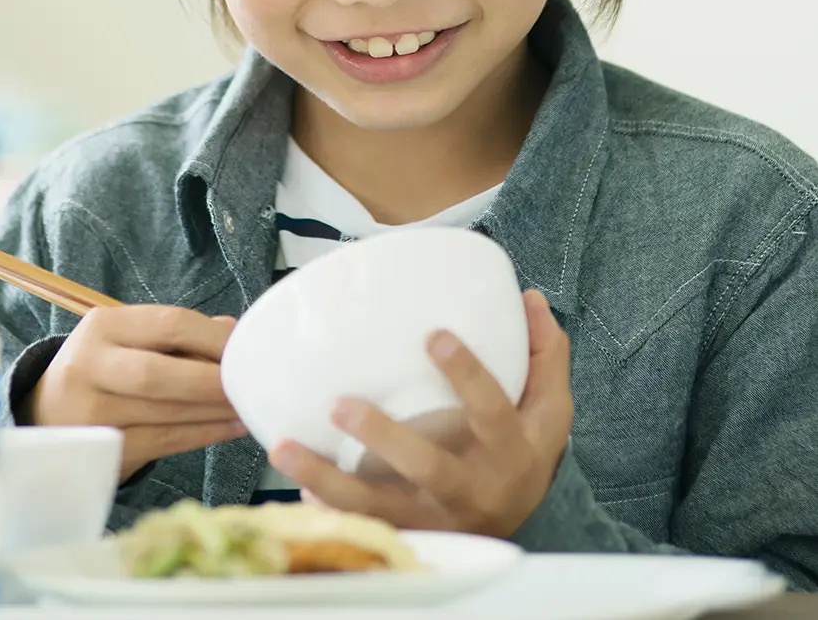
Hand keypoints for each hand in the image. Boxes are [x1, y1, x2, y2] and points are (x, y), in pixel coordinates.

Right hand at [27, 305, 246, 479]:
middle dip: (211, 380)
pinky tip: (227, 428)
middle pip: (160, 372)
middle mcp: (89, 365)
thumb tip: (231, 329)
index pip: (167, 323)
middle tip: (248, 383)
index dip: (213, 337)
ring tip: (246, 407)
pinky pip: (161, 441)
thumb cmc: (100, 370)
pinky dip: (200, 435)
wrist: (44, 416)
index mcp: (102, 326)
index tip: (246, 346)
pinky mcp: (100, 450)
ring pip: (163, 412)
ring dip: (213, 411)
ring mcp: (91, 412)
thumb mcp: (125, 340)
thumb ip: (174, 334)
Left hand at [268, 290, 571, 536]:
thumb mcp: (547, 410)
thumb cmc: (519, 451)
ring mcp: (436, 518)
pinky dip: (328, 507)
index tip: (434, 336)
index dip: (467, 376)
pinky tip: (299, 486)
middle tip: (341, 405)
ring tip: (286, 448)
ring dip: (329, 480)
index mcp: (511, 452)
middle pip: (430, 469)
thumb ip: (544, 355)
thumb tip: (530, 299)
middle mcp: (474, 491)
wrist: (509, 526)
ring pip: (379, 506)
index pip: (493, 413)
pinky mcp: (407, 534)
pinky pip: (362, 525)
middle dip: (385, 439)